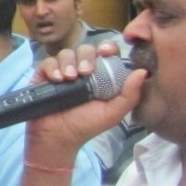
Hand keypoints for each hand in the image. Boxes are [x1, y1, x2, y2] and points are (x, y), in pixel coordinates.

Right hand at [25, 40, 143, 167]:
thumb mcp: (112, 113)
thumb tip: (142, 72)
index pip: (105, 53)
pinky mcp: (44, 75)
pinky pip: (48, 62)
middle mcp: (81, 70)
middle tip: (85, 72)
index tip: (105, 52)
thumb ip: (129, 95)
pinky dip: (53, 67)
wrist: (58, 138)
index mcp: (100, 76)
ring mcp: (62, 71)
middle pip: (86, 49)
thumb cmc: (86, 126)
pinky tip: (57, 79)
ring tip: (69, 78)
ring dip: (69, 62)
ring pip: (66, 53)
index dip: (106, 48)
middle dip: (86, 57)